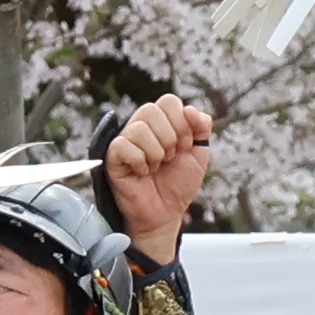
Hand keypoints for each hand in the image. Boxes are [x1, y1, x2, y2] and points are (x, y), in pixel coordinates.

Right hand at [107, 96, 216, 258]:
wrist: (166, 213)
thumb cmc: (178, 183)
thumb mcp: (199, 153)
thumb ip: (201, 127)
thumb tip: (190, 110)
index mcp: (161, 121)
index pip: (169, 102)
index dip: (182, 124)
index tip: (184, 146)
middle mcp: (141, 126)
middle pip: (151, 110)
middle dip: (170, 138)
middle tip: (169, 158)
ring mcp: (125, 140)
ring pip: (139, 128)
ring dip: (156, 153)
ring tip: (155, 166)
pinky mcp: (113, 157)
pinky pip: (124, 146)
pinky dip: (140, 162)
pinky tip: (142, 172)